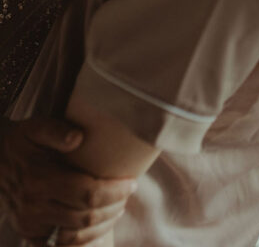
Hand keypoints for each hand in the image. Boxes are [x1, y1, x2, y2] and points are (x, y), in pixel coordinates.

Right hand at [0, 116, 134, 244]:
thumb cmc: (20, 141)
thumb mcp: (35, 127)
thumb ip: (56, 130)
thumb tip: (78, 137)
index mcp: (40, 179)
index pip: (87, 193)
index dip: (114, 191)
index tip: (132, 182)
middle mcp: (35, 206)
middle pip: (84, 216)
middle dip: (114, 207)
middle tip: (129, 193)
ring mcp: (30, 222)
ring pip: (74, 234)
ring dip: (102, 224)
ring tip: (117, 207)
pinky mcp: (27, 231)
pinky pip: (57, 245)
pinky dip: (79, 240)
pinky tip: (94, 226)